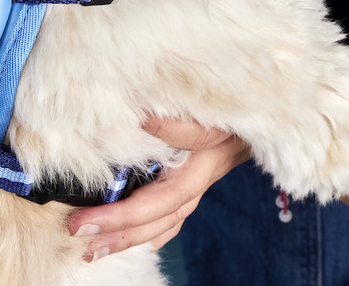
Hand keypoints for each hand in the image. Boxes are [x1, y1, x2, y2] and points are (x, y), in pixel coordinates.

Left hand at [68, 116, 250, 261]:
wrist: (269, 104)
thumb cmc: (239, 103)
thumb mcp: (211, 109)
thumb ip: (177, 123)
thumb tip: (139, 124)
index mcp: (200, 169)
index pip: (155, 203)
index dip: (118, 217)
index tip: (82, 221)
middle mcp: (199, 182)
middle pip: (158, 221)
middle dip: (118, 234)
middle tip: (78, 238)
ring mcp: (200, 181)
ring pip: (165, 221)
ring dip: (130, 236)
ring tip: (96, 247)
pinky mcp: (198, 174)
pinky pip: (173, 211)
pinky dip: (151, 227)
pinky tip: (136, 235)